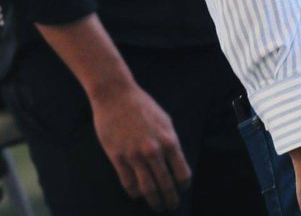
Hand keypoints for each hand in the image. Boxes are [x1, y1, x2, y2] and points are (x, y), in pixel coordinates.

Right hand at [90, 81, 191, 211]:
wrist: (116, 95)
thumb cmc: (142, 106)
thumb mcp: (165, 121)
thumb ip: (170, 142)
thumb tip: (175, 163)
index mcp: (169, 141)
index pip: (182, 173)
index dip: (183, 186)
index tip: (182, 190)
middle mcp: (154, 151)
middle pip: (166, 185)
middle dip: (170, 199)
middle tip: (171, 206)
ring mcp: (135, 155)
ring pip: (147, 188)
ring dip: (154, 201)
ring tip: (157, 207)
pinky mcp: (118, 157)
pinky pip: (128, 183)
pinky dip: (134, 193)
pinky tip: (137, 195)